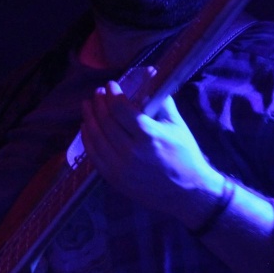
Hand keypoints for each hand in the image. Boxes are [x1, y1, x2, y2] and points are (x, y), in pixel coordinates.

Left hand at [80, 80, 223, 220]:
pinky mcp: (113, 179)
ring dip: (89, 118)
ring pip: (96, 137)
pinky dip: (87, 139)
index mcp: (148, 136)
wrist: (188, 193)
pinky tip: (86, 127)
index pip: (120, 109)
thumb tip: (150, 78)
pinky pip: (93, 155)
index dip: (113, 94)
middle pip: (105, 121)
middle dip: (99, 103)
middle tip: (98, 93)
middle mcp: (131, 151)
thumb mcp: (177, 125)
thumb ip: (161, 101)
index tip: (111, 85)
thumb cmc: (185, 156)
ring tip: (88, 105)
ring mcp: (119, 167)